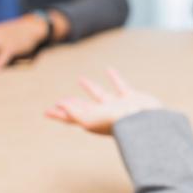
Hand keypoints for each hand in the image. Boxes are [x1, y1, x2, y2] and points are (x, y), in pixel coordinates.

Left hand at [45, 68, 161, 135]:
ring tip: (80, 79)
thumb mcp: (91, 119)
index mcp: (93, 121)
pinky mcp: (130, 97)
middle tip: (60, 101)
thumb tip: (60, 104)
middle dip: (72, 105)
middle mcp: (104, 114)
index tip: (46, 111)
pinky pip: (120, 85)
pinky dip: (114, 77)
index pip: (71, 117)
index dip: (59, 114)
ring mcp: (117, 106)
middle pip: (83, 108)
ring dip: (90, 88)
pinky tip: (109, 70)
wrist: (145, 121)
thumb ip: (75, 112)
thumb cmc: (118, 122)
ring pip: (101, 95)